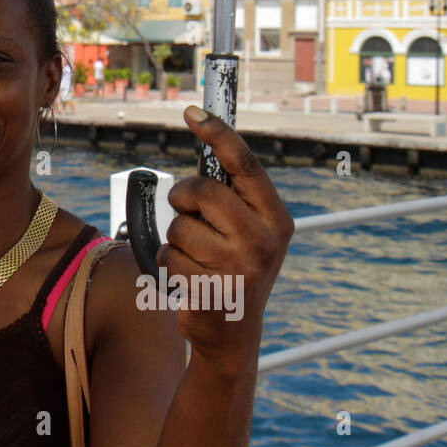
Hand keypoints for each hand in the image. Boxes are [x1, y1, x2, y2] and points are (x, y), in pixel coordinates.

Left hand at [162, 106, 293, 375]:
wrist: (233, 334)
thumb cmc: (233, 269)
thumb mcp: (248, 232)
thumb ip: (232, 196)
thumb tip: (205, 141)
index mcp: (277, 219)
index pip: (245, 165)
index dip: (218, 134)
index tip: (193, 112)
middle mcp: (265, 240)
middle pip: (202, 192)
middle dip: (182, 197)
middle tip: (185, 209)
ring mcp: (240, 266)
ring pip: (180, 226)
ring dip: (177, 239)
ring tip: (196, 258)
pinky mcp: (212, 289)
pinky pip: (169, 255)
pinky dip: (169, 264)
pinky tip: (189, 278)